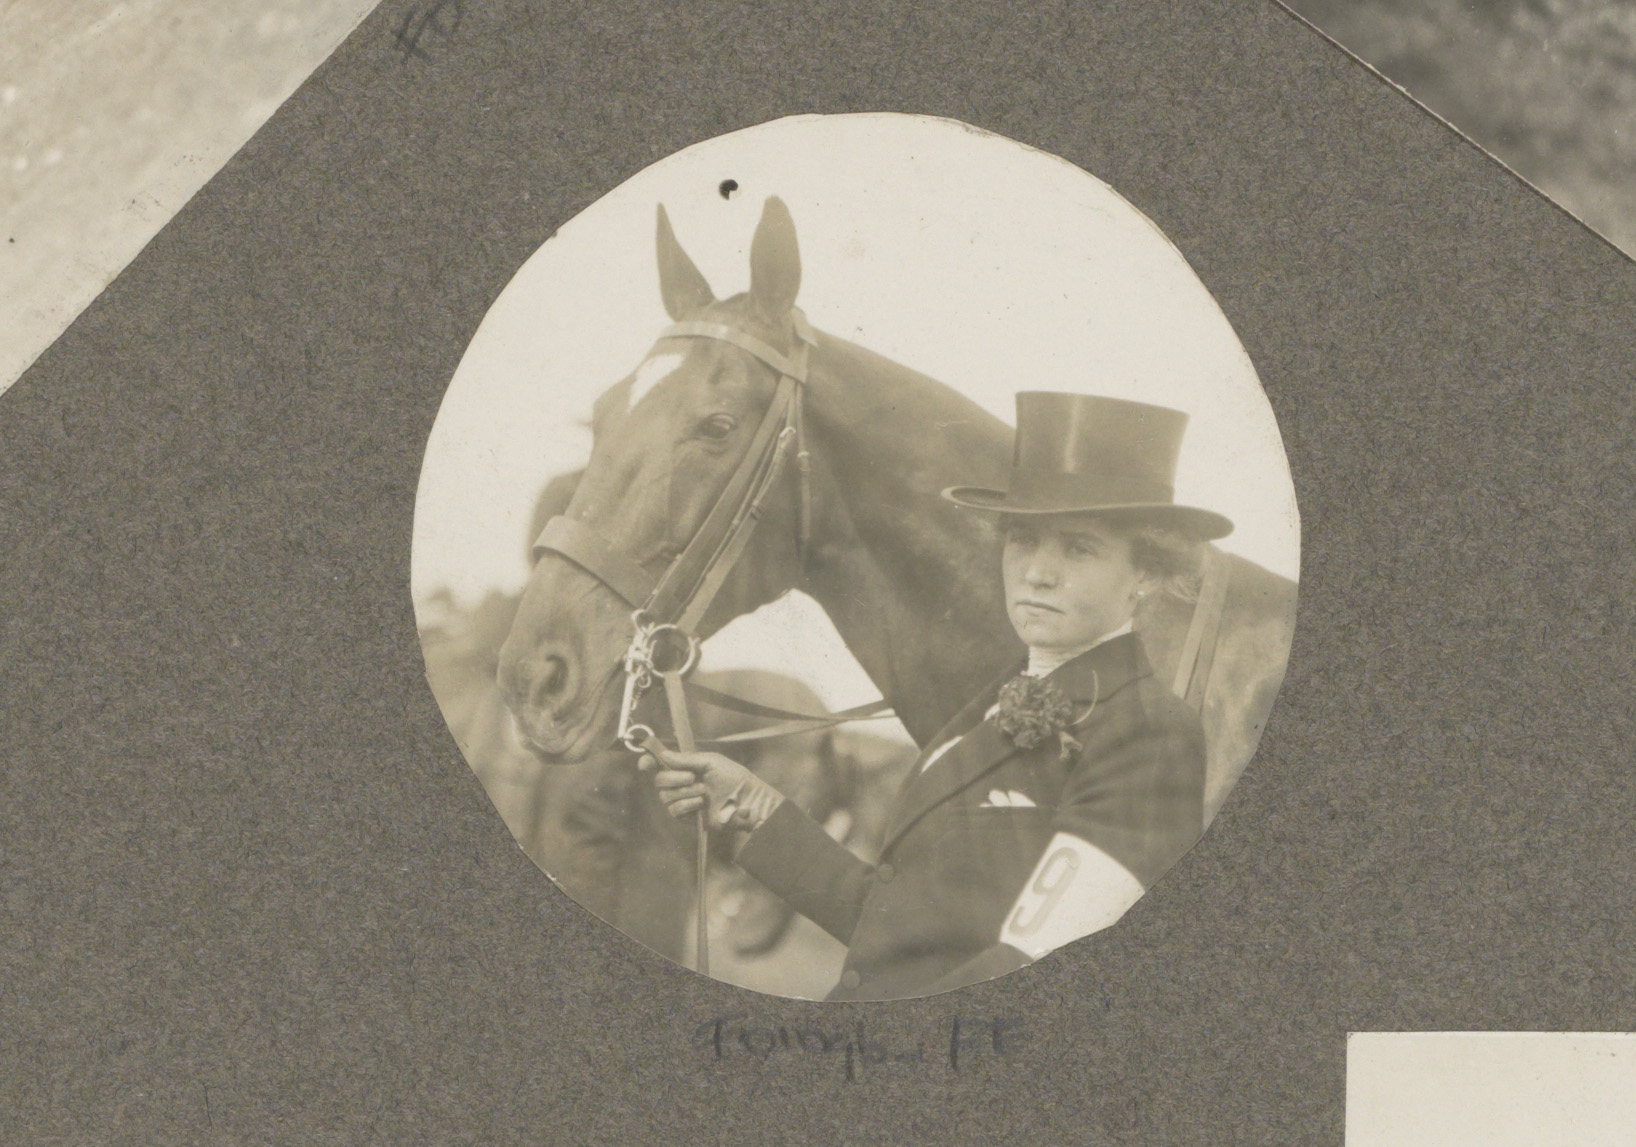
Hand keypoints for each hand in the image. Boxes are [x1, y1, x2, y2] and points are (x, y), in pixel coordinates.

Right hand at [639, 744, 784, 830]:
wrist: (746, 800)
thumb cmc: (733, 777)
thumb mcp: (710, 762)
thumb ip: (686, 759)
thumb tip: (662, 755)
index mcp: (686, 766)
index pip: (660, 764)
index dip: (649, 762)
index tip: (645, 764)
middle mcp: (681, 783)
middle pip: (659, 781)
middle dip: (672, 778)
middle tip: (691, 777)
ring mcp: (683, 800)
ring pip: (665, 797)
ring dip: (684, 792)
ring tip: (703, 791)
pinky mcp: (687, 817)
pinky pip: (674, 811)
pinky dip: (686, 805)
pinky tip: (701, 803)